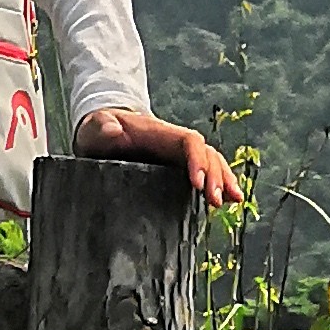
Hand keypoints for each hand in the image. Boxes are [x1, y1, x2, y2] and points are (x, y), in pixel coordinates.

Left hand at [73, 109, 243, 212]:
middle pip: (207, 154)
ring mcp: (179, 156)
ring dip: (225, 180)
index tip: (196, 183)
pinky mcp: (177, 170)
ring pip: (212, 163)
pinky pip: (206, 174)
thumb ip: (103, 129)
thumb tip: (114, 133)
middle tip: (217, 201)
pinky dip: (220, 185)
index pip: (189, 142)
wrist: (101, 133)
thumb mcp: (95, 127)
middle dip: (216, 176)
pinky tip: (231, 202)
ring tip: (234, 201)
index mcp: (161, 133)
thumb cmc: (100, 130)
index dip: (197, 160)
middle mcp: (176, 143)